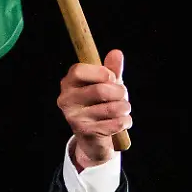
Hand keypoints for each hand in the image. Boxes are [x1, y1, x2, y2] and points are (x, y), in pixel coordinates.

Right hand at [58, 48, 130, 168]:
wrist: (94, 138)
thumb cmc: (100, 105)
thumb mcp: (106, 85)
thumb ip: (111, 69)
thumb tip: (116, 53)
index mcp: (68, 83)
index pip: (78, 71)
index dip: (101, 72)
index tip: (112, 78)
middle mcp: (66, 100)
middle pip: (99, 90)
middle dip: (119, 92)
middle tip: (123, 95)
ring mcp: (74, 117)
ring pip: (111, 108)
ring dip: (124, 108)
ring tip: (124, 109)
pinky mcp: (86, 132)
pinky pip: (115, 124)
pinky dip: (125, 121)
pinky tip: (123, 121)